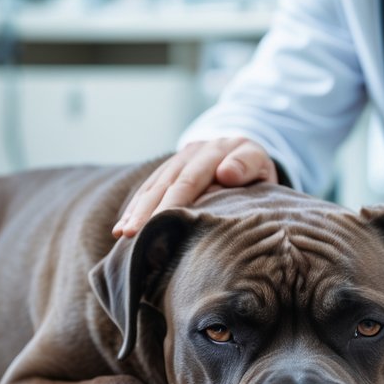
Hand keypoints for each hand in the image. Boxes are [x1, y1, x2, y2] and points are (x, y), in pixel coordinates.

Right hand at [112, 137, 277, 236]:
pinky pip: (148, 188)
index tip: (158, 223)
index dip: (172, 203)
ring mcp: (178, 159)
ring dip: (135, 210)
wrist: (245, 150)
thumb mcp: (261, 163)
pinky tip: (122, 226)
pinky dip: (134, 207)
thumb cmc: (256, 169)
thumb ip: (247, 165)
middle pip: (166, 184)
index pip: (190, 180)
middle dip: (147, 210)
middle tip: (131, 234)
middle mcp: (193, 152)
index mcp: (216, 151)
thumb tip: (225, 173)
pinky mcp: (169, 169)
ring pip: (153, 186)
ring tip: (121, 233)